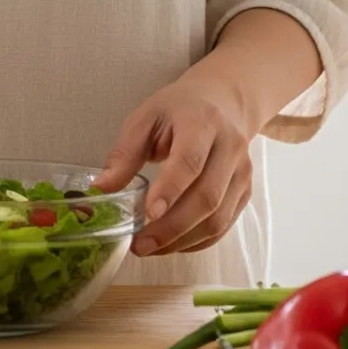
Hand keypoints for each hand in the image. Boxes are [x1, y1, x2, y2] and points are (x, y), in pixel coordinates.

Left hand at [94, 71, 255, 257]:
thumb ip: (125, 153)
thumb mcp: (146, 118)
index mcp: (202, 122)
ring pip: (218, 218)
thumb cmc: (179, 110)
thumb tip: (102, 188)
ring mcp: (242, 172)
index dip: (170, 190)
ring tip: (151, 247)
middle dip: (172, 227)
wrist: (223, 101)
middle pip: (207, 196)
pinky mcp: (245, 192)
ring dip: (183, 240)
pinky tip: (173, 243)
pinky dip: (198, 242)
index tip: (149, 213)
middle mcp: (230, 148)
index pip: (189, 161)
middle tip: (141, 244)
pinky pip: (224, 226)